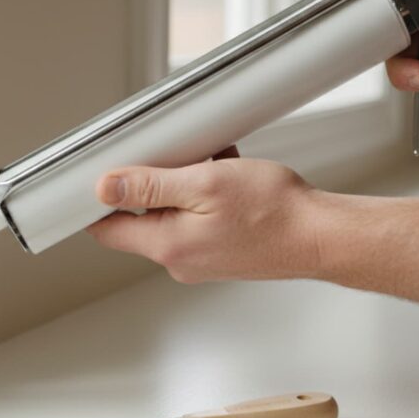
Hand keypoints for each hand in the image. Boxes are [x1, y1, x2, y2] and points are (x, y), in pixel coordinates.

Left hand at [87, 155, 322, 283]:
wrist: (323, 236)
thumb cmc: (274, 211)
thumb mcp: (204, 183)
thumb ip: (150, 187)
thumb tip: (105, 188)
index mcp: (167, 245)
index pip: (107, 230)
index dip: (95, 203)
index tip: (98, 177)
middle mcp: (180, 259)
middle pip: (139, 219)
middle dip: (150, 185)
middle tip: (169, 158)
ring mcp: (201, 258)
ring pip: (173, 214)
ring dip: (184, 185)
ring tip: (210, 165)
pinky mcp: (221, 251)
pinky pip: (198, 218)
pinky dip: (206, 194)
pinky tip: (227, 173)